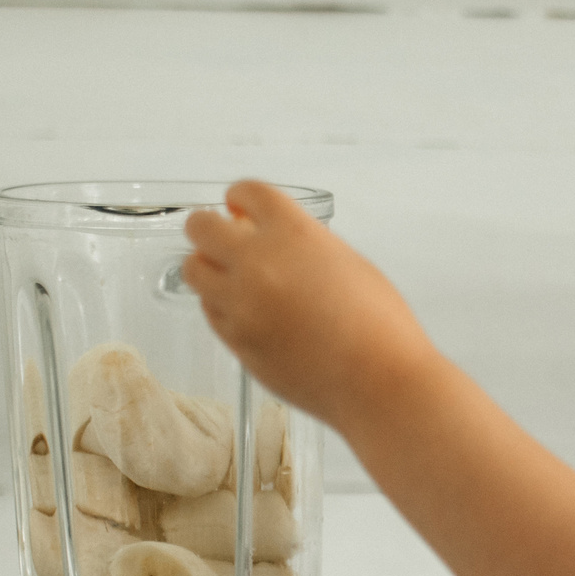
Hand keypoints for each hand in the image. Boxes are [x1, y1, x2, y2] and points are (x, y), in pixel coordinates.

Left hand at [182, 180, 429, 425]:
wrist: (379, 383)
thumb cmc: (380, 328)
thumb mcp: (351, 264)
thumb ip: (306, 245)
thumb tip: (277, 242)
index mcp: (294, 233)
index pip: (247, 192)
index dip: (241, 197)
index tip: (239, 205)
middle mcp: (259, 262)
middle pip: (201, 226)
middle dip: (209, 228)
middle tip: (220, 237)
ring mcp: (242, 304)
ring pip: (193, 270)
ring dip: (208, 268)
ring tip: (230, 279)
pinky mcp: (236, 341)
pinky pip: (211, 312)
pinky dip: (221, 306)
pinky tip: (245, 311)